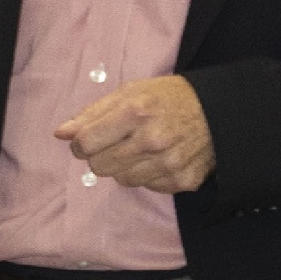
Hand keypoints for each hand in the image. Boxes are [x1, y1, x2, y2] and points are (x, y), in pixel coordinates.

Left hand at [55, 74, 215, 193]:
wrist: (219, 111)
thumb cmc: (167, 98)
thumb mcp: (129, 93)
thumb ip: (92, 113)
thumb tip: (61, 134)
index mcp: (135, 112)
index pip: (86, 143)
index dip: (79, 143)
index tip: (86, 140)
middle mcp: (152, 140)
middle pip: (99, 167)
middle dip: (100, 156)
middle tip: (115, 143)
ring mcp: (169, 164)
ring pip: (122, 180)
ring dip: (124, 167)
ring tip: (140, 148)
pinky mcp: (182, 181)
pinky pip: (147, 187)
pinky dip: (148, 175)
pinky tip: (159, 158)